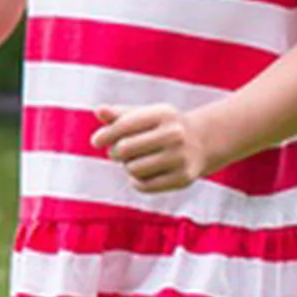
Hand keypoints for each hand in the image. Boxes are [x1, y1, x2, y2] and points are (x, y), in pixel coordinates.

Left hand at [91, 104, 212, 193]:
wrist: (200, 143)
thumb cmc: (161, 127)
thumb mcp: (143, 115)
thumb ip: (119, 114)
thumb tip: (99, 112)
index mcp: (164, 113)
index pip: (124, 125)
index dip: (106, 134)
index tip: (96, 141)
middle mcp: (175, 134)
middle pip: (124, 149)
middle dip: (115, 152)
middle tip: (116, 152)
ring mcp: (181, 157)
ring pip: (133, 169)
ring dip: (127, 166)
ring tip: (134, 160)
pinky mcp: (183, 178)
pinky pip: (143, 185)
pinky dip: (136, 180)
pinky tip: (142, 173)